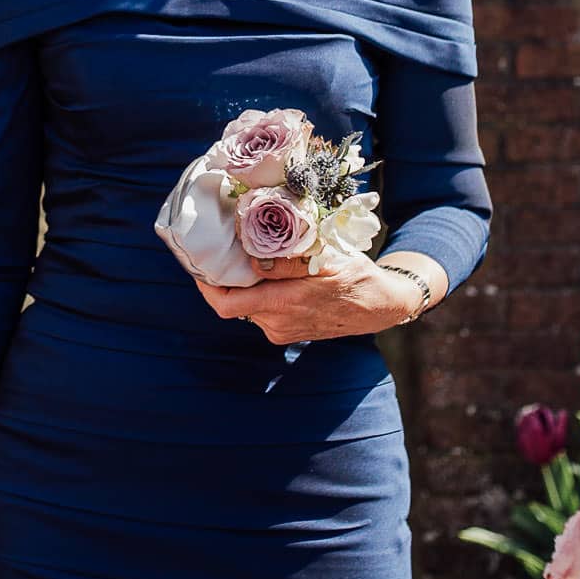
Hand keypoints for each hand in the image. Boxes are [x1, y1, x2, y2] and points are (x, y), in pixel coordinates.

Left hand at [196, 253, 417, 342]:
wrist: (381, 306)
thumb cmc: (357, 279)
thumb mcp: (327, 261)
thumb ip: (287, 262)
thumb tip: (252, 259)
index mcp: (283, 305)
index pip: (226, 303)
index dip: (205, 285)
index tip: (198, 262)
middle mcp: (277, 323)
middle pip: (232, 301)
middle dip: (223, 278)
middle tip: (219, 248)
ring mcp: (282, 329)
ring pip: (247, 304)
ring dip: (242, 283)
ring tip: (245, 254)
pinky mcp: (288, 329)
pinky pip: (261, 309)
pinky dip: (257, 290)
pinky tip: (265, 270)